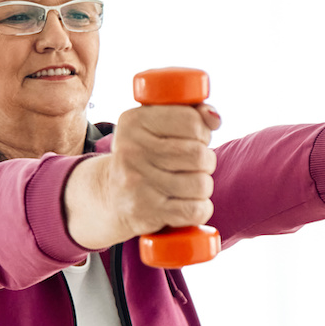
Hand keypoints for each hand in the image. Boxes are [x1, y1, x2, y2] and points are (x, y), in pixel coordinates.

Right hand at [63, 104, 220, 250]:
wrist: (110, 196)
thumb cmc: (146, 156)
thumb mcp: (157, 126)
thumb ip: (190, 113)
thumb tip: (214, 119)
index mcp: (134, 121)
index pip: (191, 121)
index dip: (203, 132)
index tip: (193, 140)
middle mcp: (132, 151)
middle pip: (199, 155)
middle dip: (206, 161)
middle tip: (193, 166)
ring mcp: (137, 183)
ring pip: (201, 184)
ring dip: (203, 187)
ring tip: (188, 185)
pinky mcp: (147, 212)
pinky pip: (196, 210)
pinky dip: (201, 209)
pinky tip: (188, 204)